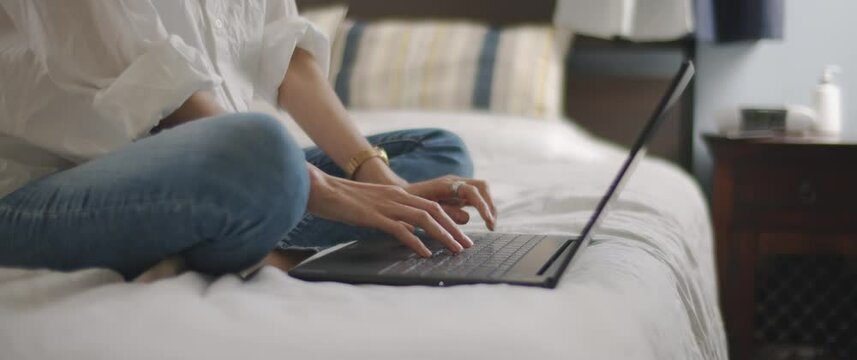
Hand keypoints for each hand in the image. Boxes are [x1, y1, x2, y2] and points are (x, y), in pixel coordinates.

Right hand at [305, 164, 472, 256]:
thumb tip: (404, 230)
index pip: (432, 206)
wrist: (320, 188)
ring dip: (443, 235)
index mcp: (397, 194)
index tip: (461, 236)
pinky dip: (416, 241)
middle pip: (435, 211)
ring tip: (455, 250)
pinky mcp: (374, 216)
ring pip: (424, 219)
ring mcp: (386, 205)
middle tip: (466, 245)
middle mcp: (396, 197)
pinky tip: (425, 252)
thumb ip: (390, 215)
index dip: (450, 221)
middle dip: (454, 229)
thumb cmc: (342, 200)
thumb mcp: (372, 206)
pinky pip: (400, 229)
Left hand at [405, 175, 497, 230]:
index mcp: (445, 184)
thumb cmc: (410, 204)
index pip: (471, 190)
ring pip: (482, 191)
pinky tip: (486, 222)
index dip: (482, 205)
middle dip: (490, 205)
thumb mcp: (424, 210)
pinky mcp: (460, 193)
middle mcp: (455, 181)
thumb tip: (467, 218)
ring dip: (489, 207)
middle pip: (482, 186)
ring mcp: (458, 185)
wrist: (402, 195)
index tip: (488, 222)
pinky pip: (477, 198)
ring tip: (491, 225)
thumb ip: (445, 213)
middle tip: (491, 225)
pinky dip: (484, 208)